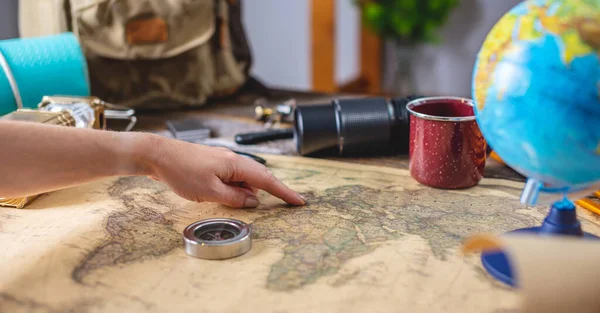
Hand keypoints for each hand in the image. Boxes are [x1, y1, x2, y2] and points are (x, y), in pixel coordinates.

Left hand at [145, 136, 304, 207]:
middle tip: (286, 203)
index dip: (284, 192)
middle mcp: (233, 160)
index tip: (298, 200)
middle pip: (258, 178)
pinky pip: (232, 178)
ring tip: (240, 204)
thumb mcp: (210, 192)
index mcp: (236, 164)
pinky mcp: (213, 165)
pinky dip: (235, 189)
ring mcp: (222, 161)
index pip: (267, 180)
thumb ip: (234, 198)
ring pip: (244, 179)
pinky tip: (227, 197)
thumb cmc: (181, 170)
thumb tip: (253, 201)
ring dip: (247, 193)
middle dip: (272, 191)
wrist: (157, 155)